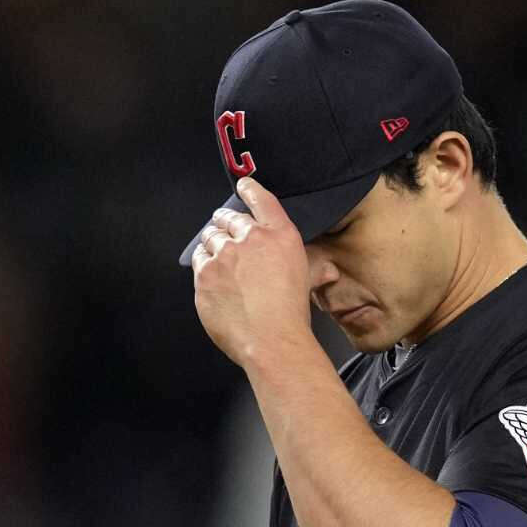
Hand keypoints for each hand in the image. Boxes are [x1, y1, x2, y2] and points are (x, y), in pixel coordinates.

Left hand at [190, 177, 315, 366]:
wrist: (271, 340)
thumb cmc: (292, 314)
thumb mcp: (309, 280)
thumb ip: (316, 268)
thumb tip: (329, 271)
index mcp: (279, 235)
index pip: (261, 200)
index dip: (249, 189)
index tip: (243, 185)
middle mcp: (250, 239)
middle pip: (229, 218)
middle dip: (224, 220)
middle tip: (222, 226)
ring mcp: (224, 256)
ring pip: (210, 238)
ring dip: (211, 240)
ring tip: (215, 251)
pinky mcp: (204, 275)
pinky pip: (198, 261)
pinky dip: (202, 262)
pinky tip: (209, 273)